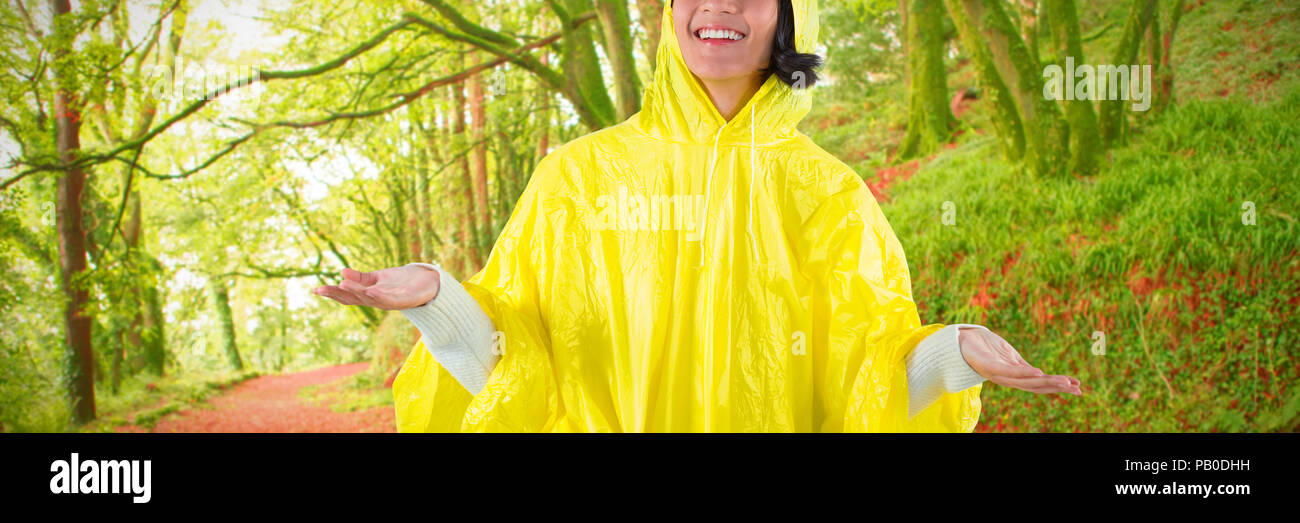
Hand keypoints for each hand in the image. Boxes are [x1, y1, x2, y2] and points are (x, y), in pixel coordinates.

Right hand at [312, 265, 439, 309]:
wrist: (428, 283)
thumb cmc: (401, 282)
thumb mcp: (377, 278)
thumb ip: (360, 278)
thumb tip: (341, 273)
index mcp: (369, 296)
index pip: (347, 296)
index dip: (332, 294)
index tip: (315, 290)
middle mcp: (377, 301)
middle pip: (354, 298)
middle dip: (338, 294)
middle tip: (321, 289)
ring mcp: (390, 301)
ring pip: (369, 298)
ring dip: (356, 292)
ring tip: (341, 285)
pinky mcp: (405, 300)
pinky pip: (390, 298)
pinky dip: (379, 295)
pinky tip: (370, 290)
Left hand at [959, 327, 1081, 395]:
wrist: (961, 340)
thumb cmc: (986, 348)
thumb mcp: (1010, 357)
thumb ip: (1023, 367)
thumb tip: (1040, 375)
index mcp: (1014, 377)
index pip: (1040, 384)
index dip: (1058, 386)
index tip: (1078, 387)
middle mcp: (1007, 379)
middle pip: (1036, 386)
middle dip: (1058, 387)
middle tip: (1077, 389)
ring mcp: (998, 375)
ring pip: (1026, 382)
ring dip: (1046, 382)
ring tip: (1065, 382)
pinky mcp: (988, 367)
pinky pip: (1009, 372)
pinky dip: (1024, 373)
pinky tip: (1038, 373)